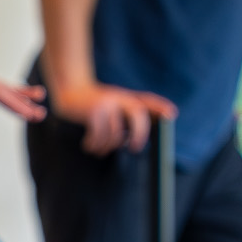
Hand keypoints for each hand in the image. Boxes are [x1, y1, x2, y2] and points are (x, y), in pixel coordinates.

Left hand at [0, 56, 43, 122]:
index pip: (0, 94)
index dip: (16, 106)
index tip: (31, 115)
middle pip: (6, 91)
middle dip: (24, 104)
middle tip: (42, 114)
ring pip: (3, 88)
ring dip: (21, 96)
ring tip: (39, 103)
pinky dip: (7, 92)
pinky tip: (17, 96)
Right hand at [51, 80, 177, 155]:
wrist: (70, 91)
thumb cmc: (93, 106)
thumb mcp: (113, 107)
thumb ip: (127, 119)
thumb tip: (138, 140)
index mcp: (127, 98)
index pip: (148, 101)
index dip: (161, 107)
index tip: (171, 115)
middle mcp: (119, 98)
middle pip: (138, 114)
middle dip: (140, 133)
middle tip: (136, 149)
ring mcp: (106, 103)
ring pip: (115, 132)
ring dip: (106, 146)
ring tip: (98, 149)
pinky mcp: (93, 111)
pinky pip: (99, 135)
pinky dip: (94, 145)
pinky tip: (89, 145)